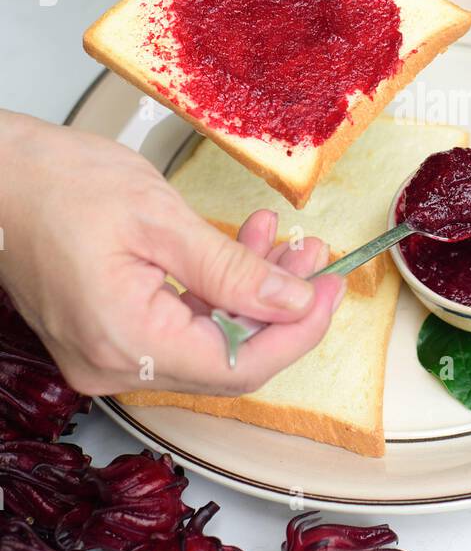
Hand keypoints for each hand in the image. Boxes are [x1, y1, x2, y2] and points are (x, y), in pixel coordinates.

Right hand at [0, 114, 343, 398]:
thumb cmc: (58, 184)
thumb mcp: (162, 219)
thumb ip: (234, 269)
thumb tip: (294, 301)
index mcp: (128, 342)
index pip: (240, 366)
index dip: (297, 332)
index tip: (332, 290)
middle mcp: (115, 365)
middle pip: (227, 359)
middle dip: (280, 309)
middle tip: (316, 260)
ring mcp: (107, 355)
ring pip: (207, 342)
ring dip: (251, 296)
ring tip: (282, 242)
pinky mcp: (106, 336)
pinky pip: (178, 328)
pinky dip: (216, 293)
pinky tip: (242, 248)